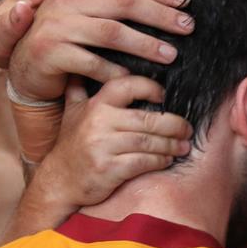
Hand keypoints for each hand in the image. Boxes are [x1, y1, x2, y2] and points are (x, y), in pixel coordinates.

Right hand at [7, 0, 192, 101]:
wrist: (28, 65)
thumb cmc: (70, 34)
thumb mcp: (88, 5)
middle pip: (122, 1)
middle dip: (159, 14)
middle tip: (188, 26)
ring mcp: (55, 24)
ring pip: (111, 32)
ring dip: (146, 45)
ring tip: (171, 56)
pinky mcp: (50, 52)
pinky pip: (92, 62)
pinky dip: (116, 71)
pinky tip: (136, 77)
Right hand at [35, 75, 191, 209]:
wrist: (59, 181)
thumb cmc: (72, 145)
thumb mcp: (72, 112)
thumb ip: (80, 88)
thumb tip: (87, 66)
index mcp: (95, 104)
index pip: (128, 86)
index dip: (150, 88)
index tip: (164, 96)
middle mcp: (99, 122)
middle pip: (147, 119)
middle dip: (174, 125)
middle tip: (187, 129)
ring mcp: (103, 146)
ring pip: (149, 141)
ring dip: (171, 145)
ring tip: (184, 146)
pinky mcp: (109, 168)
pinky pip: (143, 162)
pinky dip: (160, 160)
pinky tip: (167, 160)